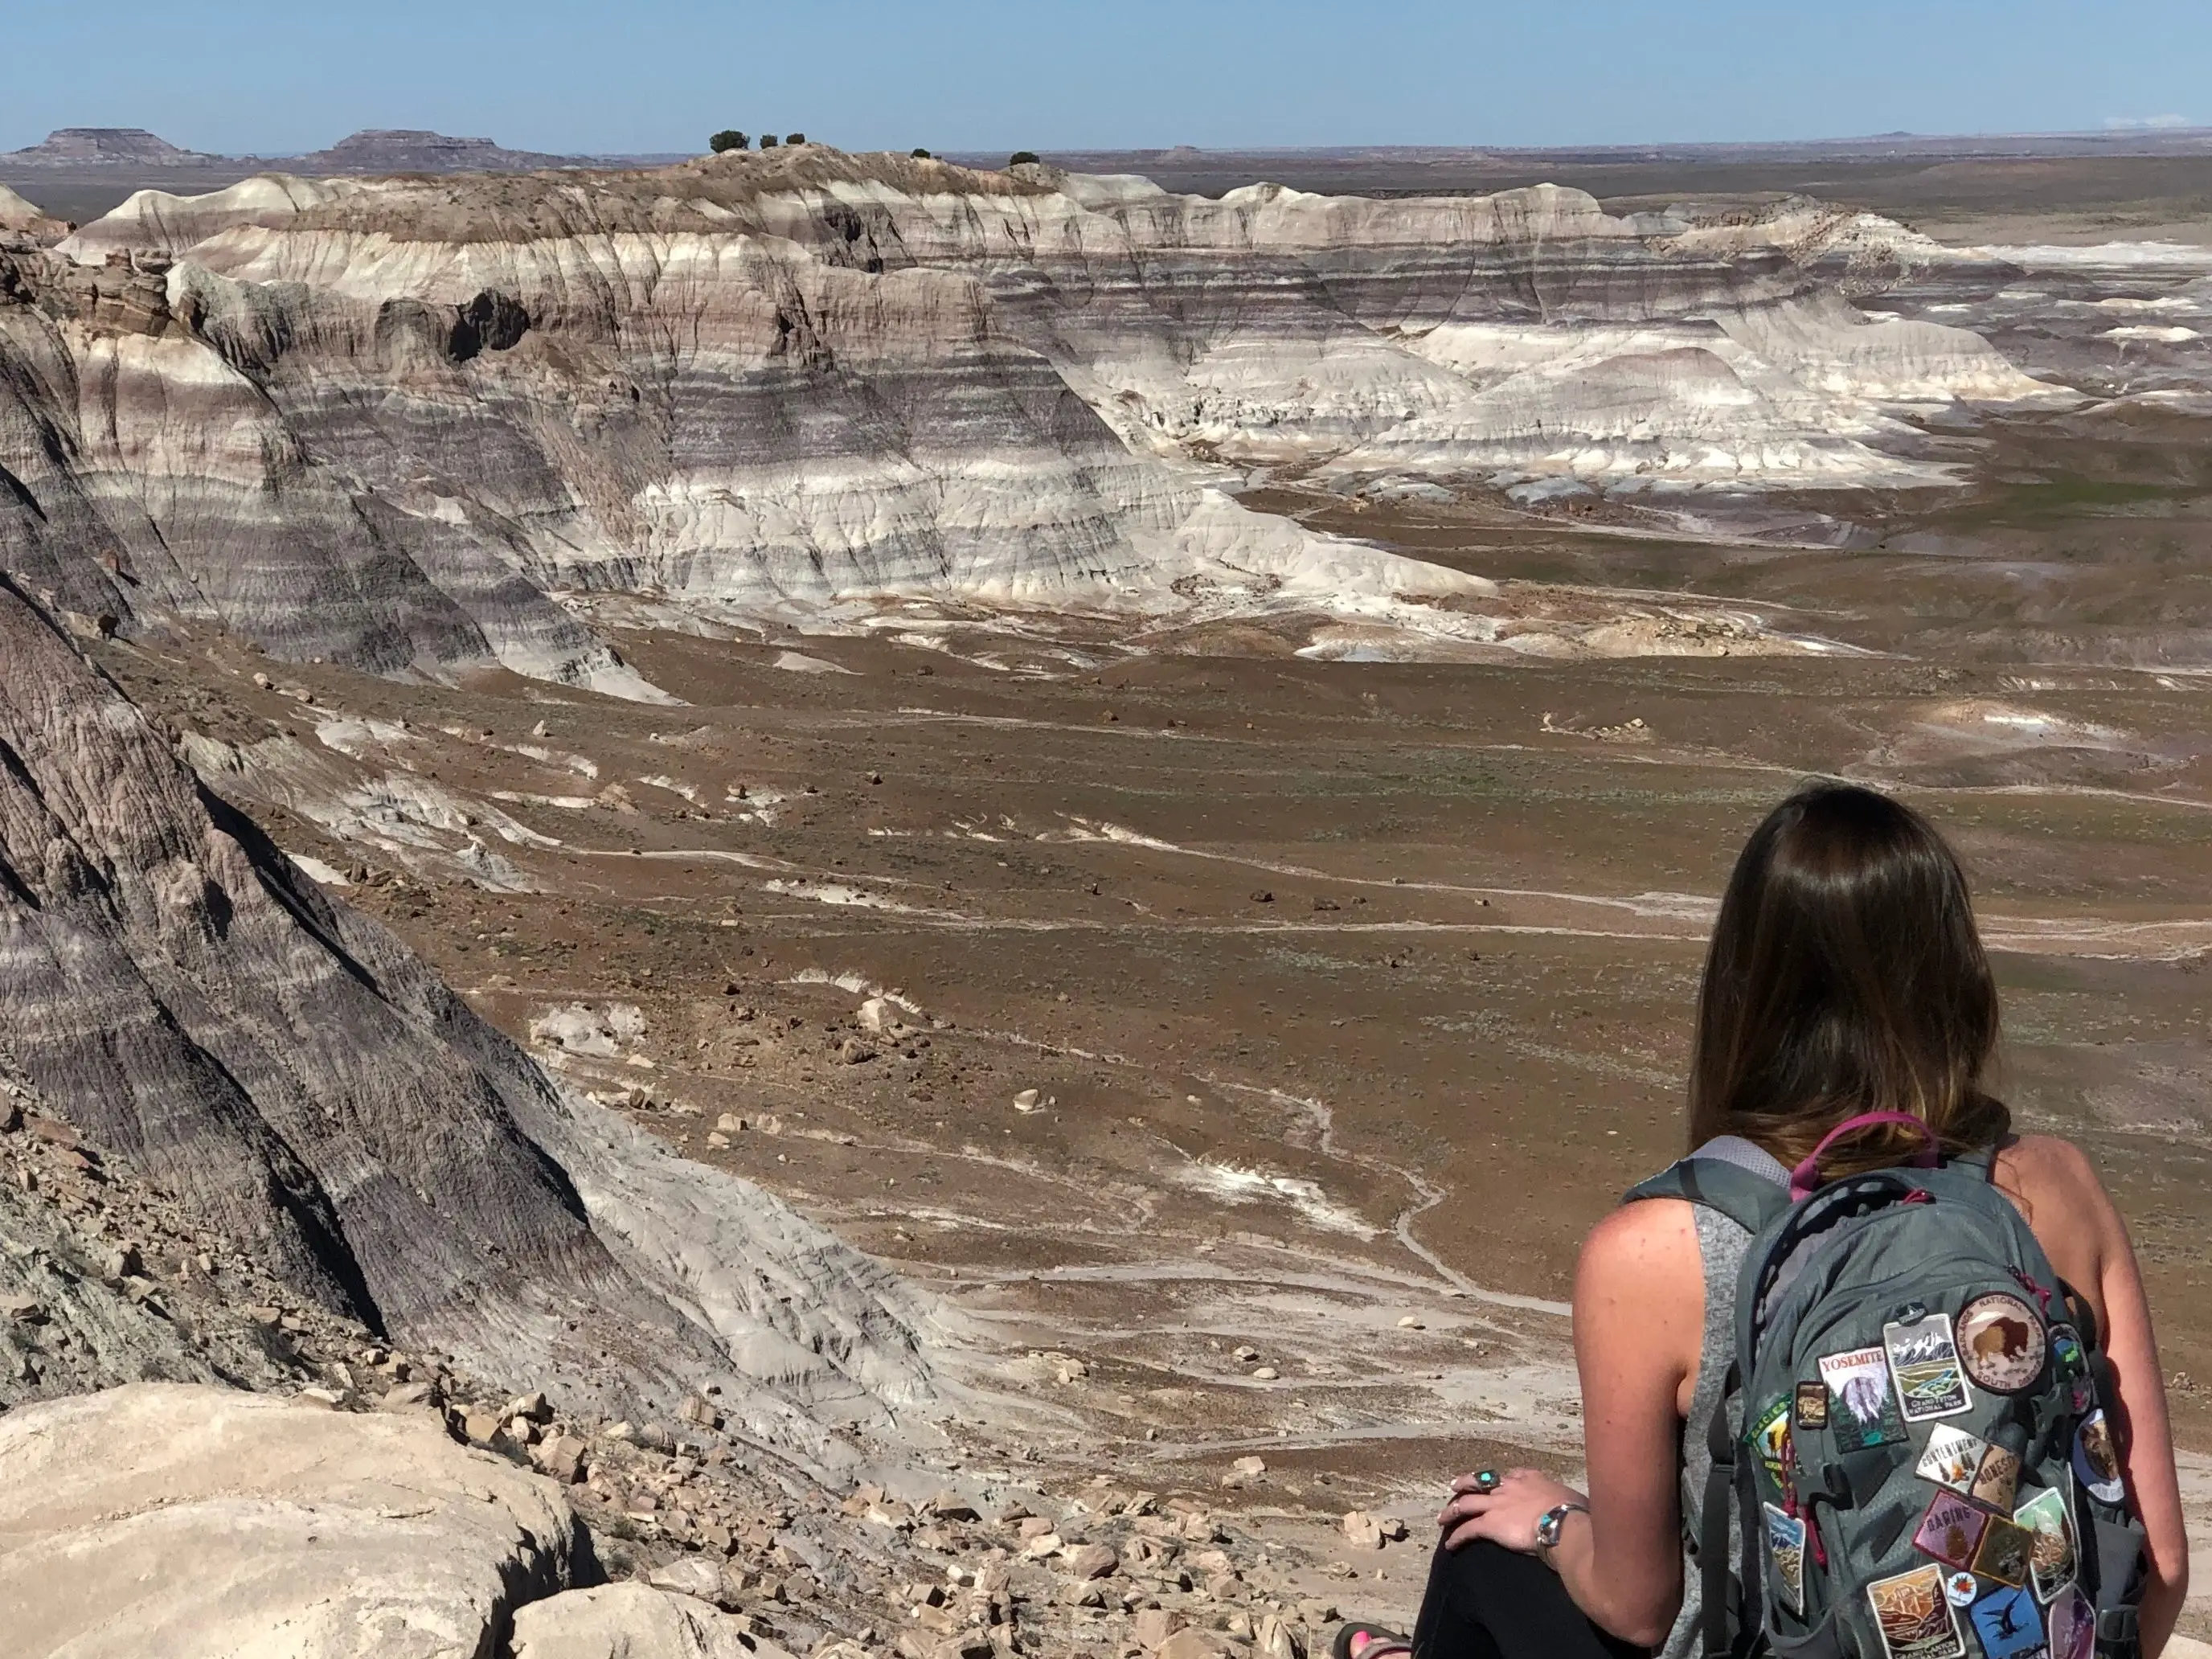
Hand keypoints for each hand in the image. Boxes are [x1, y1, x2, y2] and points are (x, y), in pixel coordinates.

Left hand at [1437, 1467, 1582, 1553]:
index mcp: (1531, 1480)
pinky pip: (1468, 1530)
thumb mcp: (1571, 1499)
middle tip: (1455, 1487)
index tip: (1495, 1480)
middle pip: (1480, 1482)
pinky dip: (1457, 1537)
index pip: (1511, 1474)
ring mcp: (1497, 1504)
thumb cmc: (1573, 1512)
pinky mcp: (1489, 1524)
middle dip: (1465, 1484)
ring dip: (1452, 1511)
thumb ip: (1565, 1501)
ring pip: (1466, 1504)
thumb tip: (1574, 1509)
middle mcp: (1509, 1487)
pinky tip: (1450, 1545)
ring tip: (1442, 1518)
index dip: (1500, 1478)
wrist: (1562, 1522)